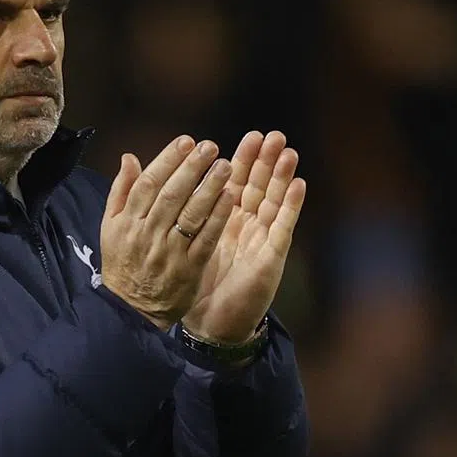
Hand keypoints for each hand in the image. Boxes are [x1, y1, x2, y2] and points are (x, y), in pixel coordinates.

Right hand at [100, 135, 234, 330]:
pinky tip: (229, 198)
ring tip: (226, 166)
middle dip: (192, 168)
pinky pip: (205, 239)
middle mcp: (148, 234)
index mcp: (128, 222)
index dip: (168, 160)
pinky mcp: (189, 269)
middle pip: (171, 195)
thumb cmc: (122, 263)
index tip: (186, 141)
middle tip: (210, 147)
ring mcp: (169, 252)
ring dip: (209, 188)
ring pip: (190, 215)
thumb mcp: (111, 227)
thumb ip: (121, 191)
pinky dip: (216, 218)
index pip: (149, 184)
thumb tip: (130, 157)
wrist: (130, 310)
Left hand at [181, 131, 305, 343]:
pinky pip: (283, 227)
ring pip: (274, 200)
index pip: (234, 182)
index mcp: (223, 219)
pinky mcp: (271, 256)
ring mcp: (261, 238)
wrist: (211, 322)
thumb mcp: (180, 244)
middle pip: (258, 186)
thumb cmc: (195, 284)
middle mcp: (245, 225)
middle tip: (271, 134)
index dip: (241, 160)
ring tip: (287, 151)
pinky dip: (292, 206)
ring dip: (282, 175)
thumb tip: (158, 182)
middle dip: (264, 160)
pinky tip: (299, 185)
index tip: (247, 136)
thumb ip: (174, 212)